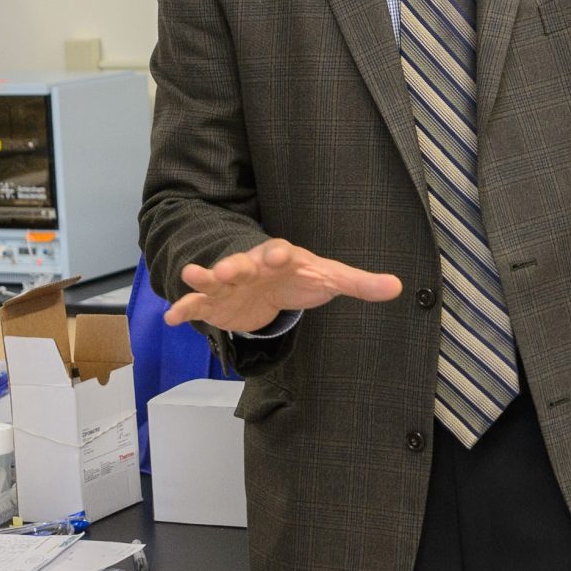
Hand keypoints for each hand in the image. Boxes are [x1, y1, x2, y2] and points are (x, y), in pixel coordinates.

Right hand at [164, 238, 402, 333]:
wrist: (272, 284)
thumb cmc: (302, 277)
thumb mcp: (331, 279)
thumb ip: (361, 283)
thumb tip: (398, 287)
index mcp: (281, 257)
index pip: (280, 252)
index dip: (278, 253)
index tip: (277, 252)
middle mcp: (252, 266)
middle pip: (242, 263)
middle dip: (233, 266)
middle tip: (224, 270)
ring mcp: (230, 284)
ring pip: (214, 279)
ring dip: (203, 277)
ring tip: (189, 275)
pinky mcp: (215, 303)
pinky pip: (198, 304)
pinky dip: (185, 308)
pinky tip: (172, 317)